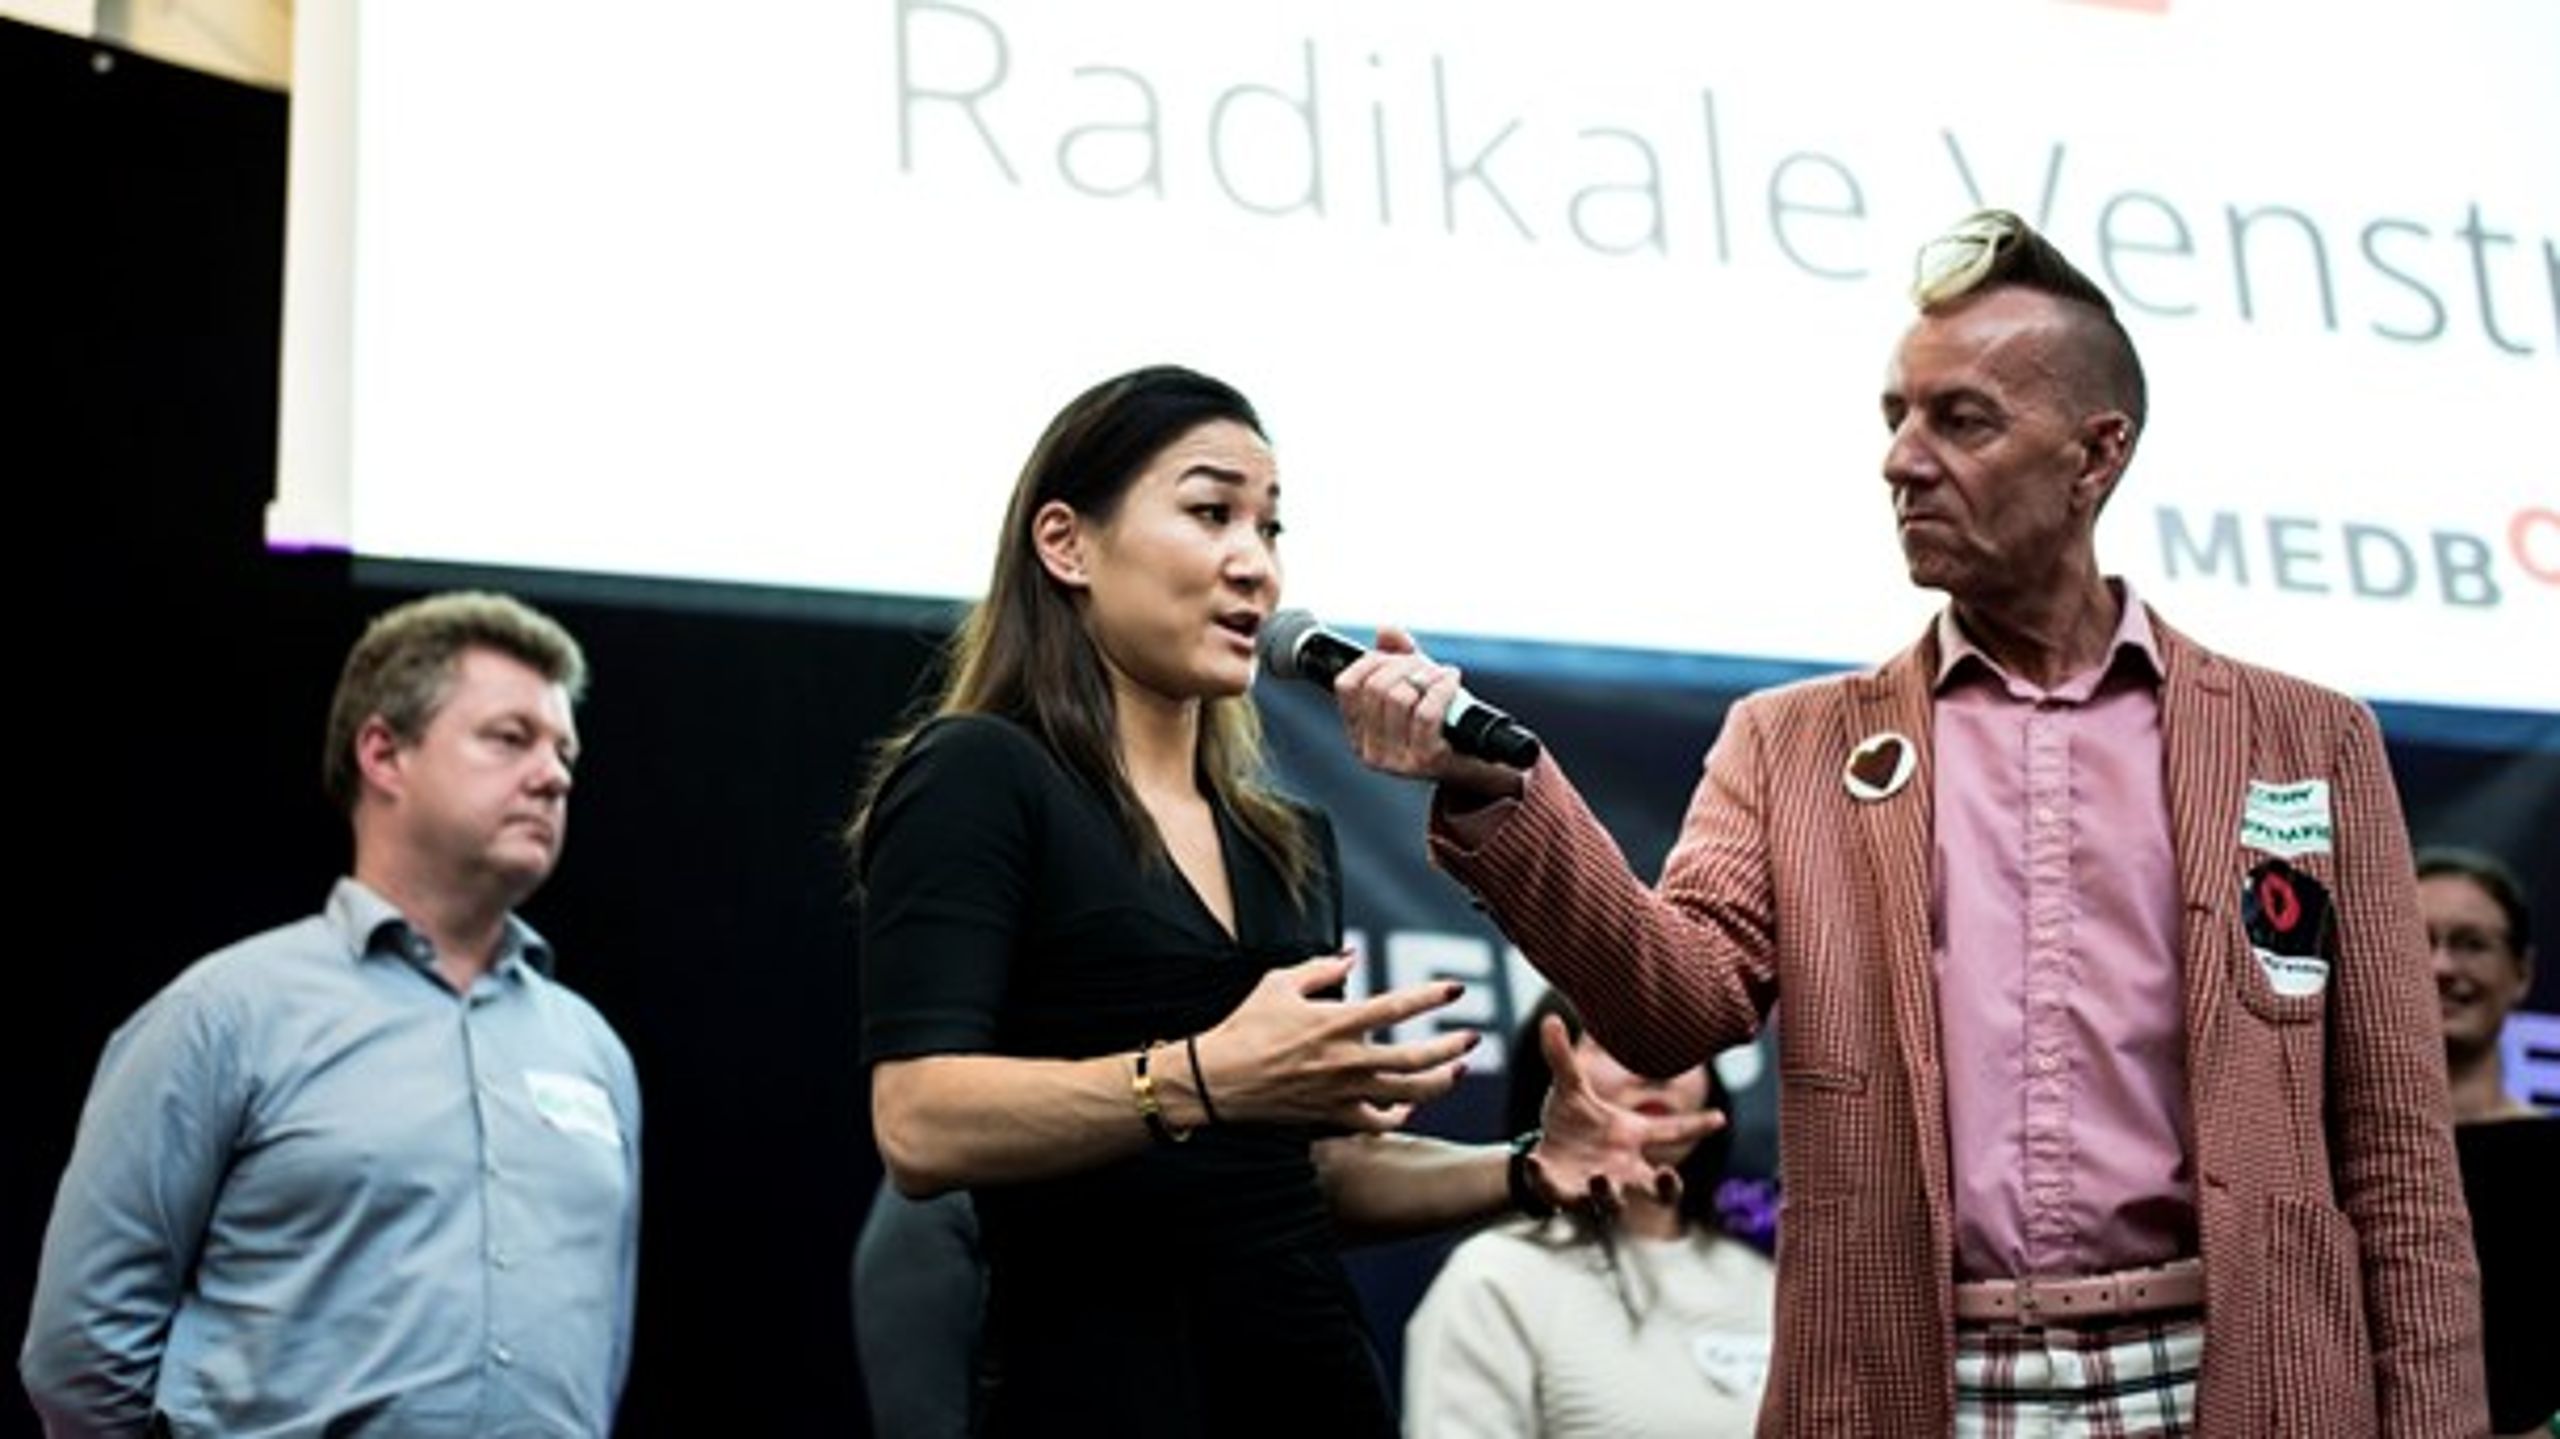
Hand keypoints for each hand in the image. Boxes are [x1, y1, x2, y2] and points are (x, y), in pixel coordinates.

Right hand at [1192, 953, 1478, 1131]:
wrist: (1216, 1081)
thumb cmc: (1244, 1026)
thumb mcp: (1278, 984)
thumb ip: (1320, 969)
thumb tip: (1352, 958)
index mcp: (1335, 1022)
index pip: (1397, 1006)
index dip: (1431, 996)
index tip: (1455, 989)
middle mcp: (1346, 1059)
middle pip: (1417, 1057)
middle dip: (1452, 1045)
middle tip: (1472, 1036)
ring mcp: (1343, 1092)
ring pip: (1408, 1094)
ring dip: (1440, 1082)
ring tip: (1457, 1069)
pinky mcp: (1333, 1117)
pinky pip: (1379, 1123)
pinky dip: (1399, 1117)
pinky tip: (1410, 1107)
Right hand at [1333, 626, 1523, 800]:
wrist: (1475, 760)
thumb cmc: (1442, 723)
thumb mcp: (1414, 686)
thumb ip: (1395, 657)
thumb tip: (1386, 631)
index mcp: (1358, 733)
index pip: (1346, 685)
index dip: (1370, 660)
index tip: (1392, 656)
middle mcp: (1371, 750)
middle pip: (1376, 687)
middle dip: (1404, 665)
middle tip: (1425, 666)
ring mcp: (1397, 760)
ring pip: (1399, 697)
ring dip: (1425, 675)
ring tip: (1441, 675)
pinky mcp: (1426, 760)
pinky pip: (1426, 712)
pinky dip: (1441, 687)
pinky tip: (1451, 679)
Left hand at [1526, 1014, 1723, 1218]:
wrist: (1543, 1153)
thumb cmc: (1571, 1123)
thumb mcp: (1568, 1088)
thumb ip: (1564, 1058)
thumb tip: (1551, 1018)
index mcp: (1631, 1136)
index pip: (1670, 1131)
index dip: (1696, 1125)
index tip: (1720, 1117)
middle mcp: (1622, 1169)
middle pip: (1658, 1190)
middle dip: (1667, 1188)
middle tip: (1667, 1175)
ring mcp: (1597, 1188)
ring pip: (1615, 1204)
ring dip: (1609, 1194)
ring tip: (1599, 1176)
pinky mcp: (1566, 1197)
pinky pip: (1559, 1195)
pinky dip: (1545, 1180)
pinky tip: (1535, 1160)